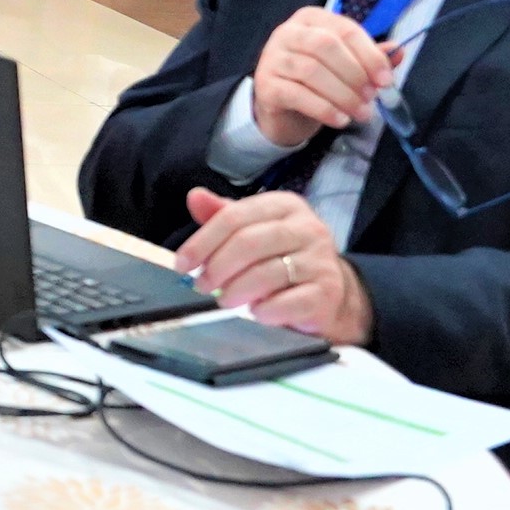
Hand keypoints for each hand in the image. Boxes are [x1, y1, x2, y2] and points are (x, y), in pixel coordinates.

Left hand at [177, 188, 373, 342]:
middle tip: (201, 285)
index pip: (234, 217)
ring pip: (267, 273)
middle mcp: (308, 228)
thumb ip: (223, 216)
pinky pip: (288, 302)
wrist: (327, 294)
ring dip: (236, 291)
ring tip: (225, 300)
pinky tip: (256, 312)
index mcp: (284, 206)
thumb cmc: (282, 258)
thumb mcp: (253, 231)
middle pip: (249, 242)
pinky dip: (264, 310)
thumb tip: (194, 196)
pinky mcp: (327, 292)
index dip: (202, 241)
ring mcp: (321, 260)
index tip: (181, 264)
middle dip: (217, 267)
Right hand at [244, 5, 394, 151]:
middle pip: (326, 46)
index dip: (369, 55)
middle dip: (355, 74)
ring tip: (361, 113)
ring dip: (343, 95)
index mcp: (311, 19)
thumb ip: (369, 57)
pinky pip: (296, 95)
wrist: (283, 109)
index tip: (386, 80)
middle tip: (372, 98)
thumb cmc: (317, 80)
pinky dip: (323, 109)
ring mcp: (272, 58)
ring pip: (311, 71)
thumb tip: (398, 51)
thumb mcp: (345, 65)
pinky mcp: (265, 85)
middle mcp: (288, 32)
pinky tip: (340, 119)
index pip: (345, 30)